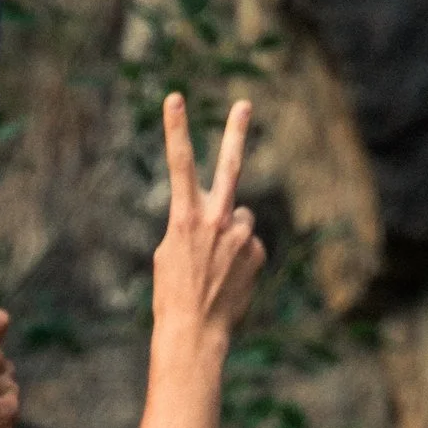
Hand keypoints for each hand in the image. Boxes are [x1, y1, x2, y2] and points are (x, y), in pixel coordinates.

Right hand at [151, 93, 263, 354]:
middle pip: (229, 166)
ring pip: (240, 217)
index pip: (179, 162)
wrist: (195, 331)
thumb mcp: (169, 251)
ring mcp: (241, 235)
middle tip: (244, 104)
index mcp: (184, 216)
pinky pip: (249, 243)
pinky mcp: (258, 251)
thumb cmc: (172, 292)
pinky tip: (228, 278)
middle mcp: (216, 219)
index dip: (176, 127)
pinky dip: (241, 256)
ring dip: (231, 232)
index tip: (175, 97)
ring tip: (216, 265)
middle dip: (236, 132)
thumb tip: (227, 214)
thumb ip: (193, 223)